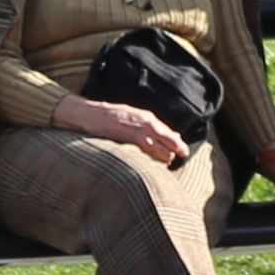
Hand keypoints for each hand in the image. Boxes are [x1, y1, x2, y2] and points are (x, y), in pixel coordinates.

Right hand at [63, 95, 193, 166]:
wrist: (90, 114)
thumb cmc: (109, 118)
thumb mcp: (130, 119)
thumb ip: (144, 127)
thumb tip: (158, 137)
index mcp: (146, 117)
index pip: (166, 130)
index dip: (176, 141)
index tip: (184, 149)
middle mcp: (145, 121)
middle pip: (167, 136)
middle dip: (176, 146)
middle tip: (184, 154)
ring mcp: (137, 127)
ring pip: (159, 142)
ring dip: (167, 152)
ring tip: (172, 160)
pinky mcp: (128, 134)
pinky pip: (146, 145)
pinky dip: (154, 153)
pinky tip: (160, 160)